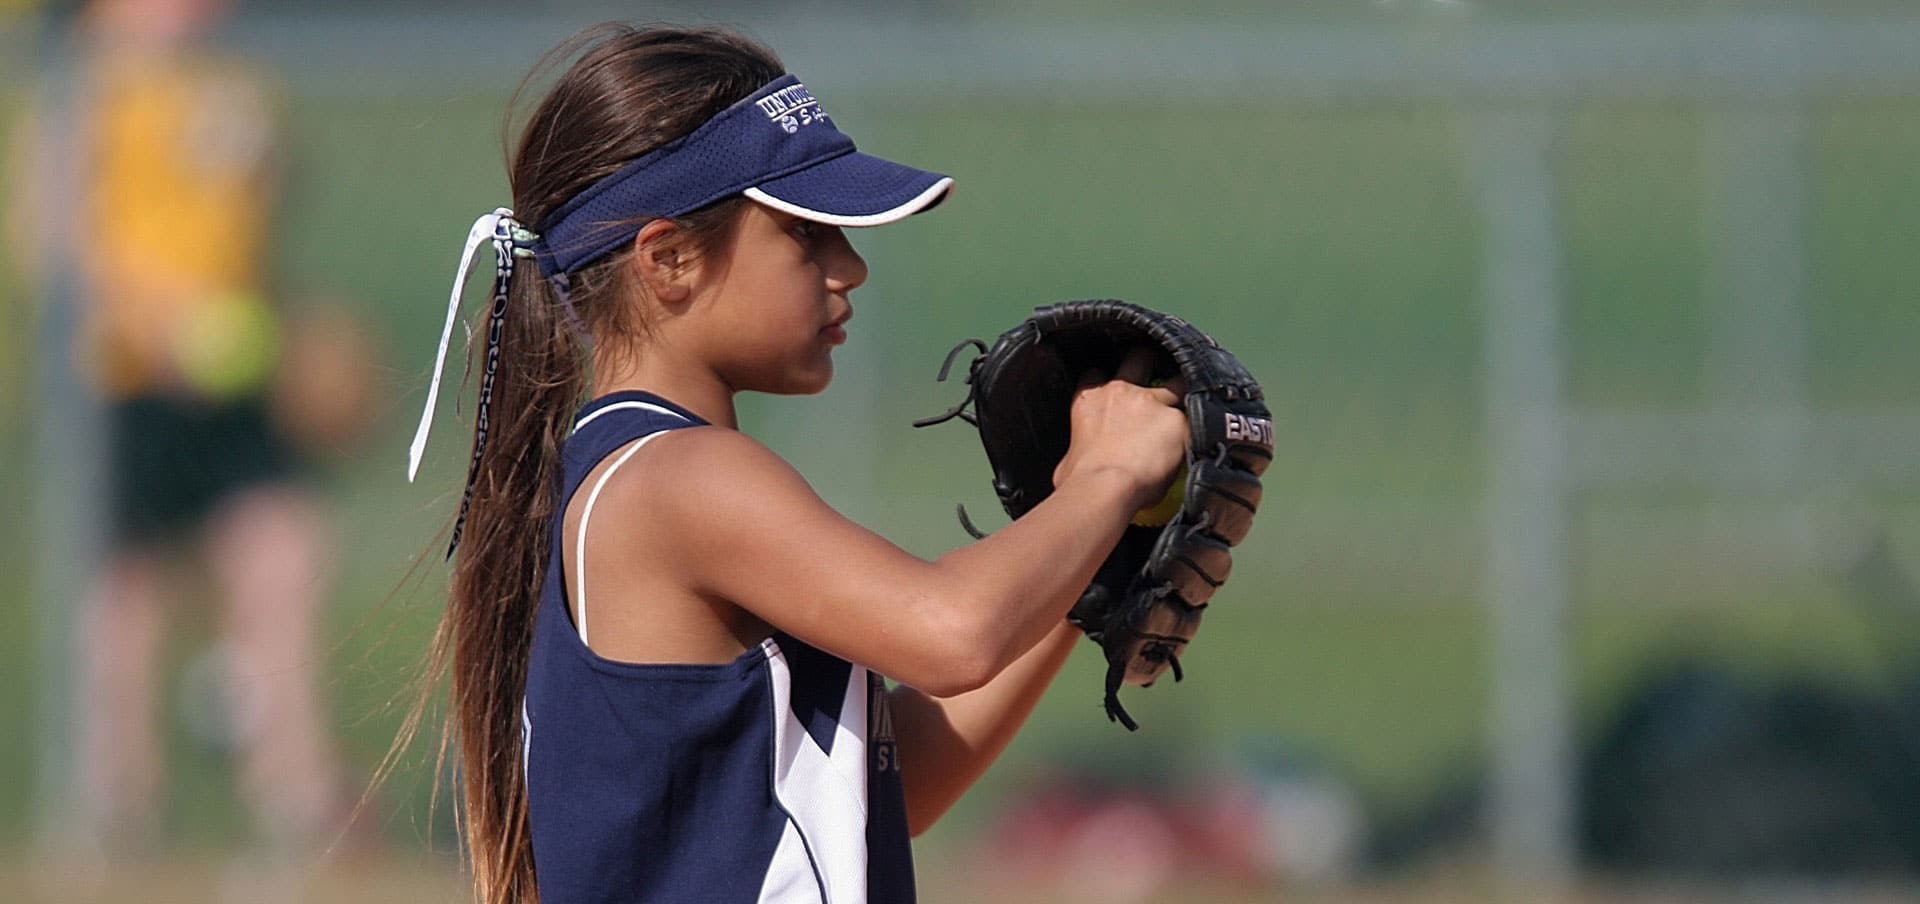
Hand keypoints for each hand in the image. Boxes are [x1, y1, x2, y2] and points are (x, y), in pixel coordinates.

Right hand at [1052, 347, 1188, 510]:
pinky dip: (1200, 426)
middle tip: (1158, 373)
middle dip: (1148, 362)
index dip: (1106, 378)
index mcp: (1089, 399)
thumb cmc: (1078, 479)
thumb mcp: (1067, 459)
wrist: (1103, 487)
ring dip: (1183, 389)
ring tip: (1191, 400)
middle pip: (1138, 358)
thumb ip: (1080, 449)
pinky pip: (1195, 418)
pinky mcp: (1178, 421)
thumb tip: (1081, 462)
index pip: (1096, 373)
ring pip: (1177, 381)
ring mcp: (1152, 402)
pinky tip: (1206, 434)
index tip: (1115, 386)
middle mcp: (1120, 391)